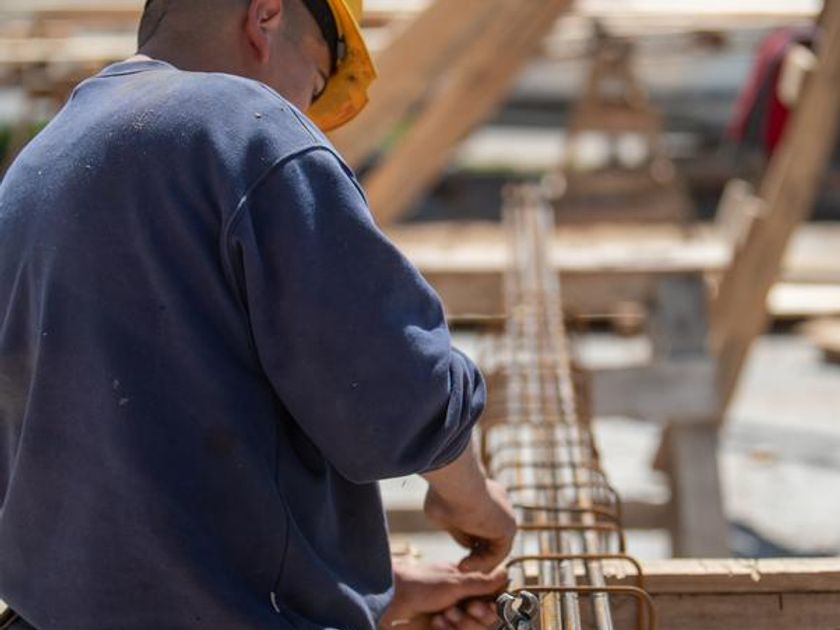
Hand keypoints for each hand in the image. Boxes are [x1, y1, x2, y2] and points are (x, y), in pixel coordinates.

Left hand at [380, 561, 506, 629]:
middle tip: (462, 609)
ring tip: (444, 615)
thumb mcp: (454, 581)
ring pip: (474, 629)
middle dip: (475, 618)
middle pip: (487, 619)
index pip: (493, 599)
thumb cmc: (420, 584)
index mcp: (467, 583)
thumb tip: (506, 573)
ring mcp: (453, 616)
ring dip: (462, 625)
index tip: (482, 606)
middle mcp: (463, 600)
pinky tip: (436, 623)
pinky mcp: (444, 629)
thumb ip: (481, 582)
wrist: (389, 601)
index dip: (492, 606)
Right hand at [423, 478, 515, 572]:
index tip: (458, 548)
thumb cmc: (445, 495)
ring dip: (478, 561)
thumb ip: (456, 528)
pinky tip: (465, 566)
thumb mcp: (445, 515)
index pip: (481, 522)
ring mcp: (505, 515)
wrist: (457, 485)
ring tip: (461, 568)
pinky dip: (482, 562)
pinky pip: (498, 552)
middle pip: (490, 535)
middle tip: (461, 566)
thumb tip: (467, 544)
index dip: (470, 539)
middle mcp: (498, 503)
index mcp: (484, 494)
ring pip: (494, 545)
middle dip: (476, 553)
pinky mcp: (509, 527)